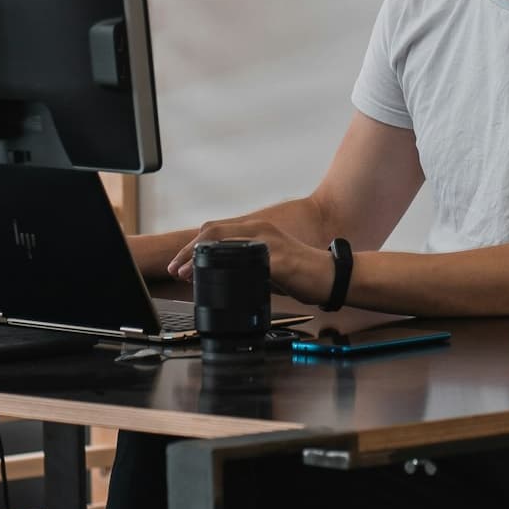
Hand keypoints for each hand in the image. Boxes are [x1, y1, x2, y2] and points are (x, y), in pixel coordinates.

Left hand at [168, 220, 332, 305]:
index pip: (215, 229)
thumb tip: (214, 272)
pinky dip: (227, 269)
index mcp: (257, 228)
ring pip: (225, 241)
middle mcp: (261, 229)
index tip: (179, 264)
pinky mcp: (279, 259)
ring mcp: (269, 242)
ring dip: (200, 257)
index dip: (192, 246)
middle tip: (177, 269)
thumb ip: (244, 261)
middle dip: (189, 250)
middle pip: (214, 231)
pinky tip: (217, 280)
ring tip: (187, 273)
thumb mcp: (266, 262)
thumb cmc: (300, 272)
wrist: (331, 276)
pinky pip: (248, 261)